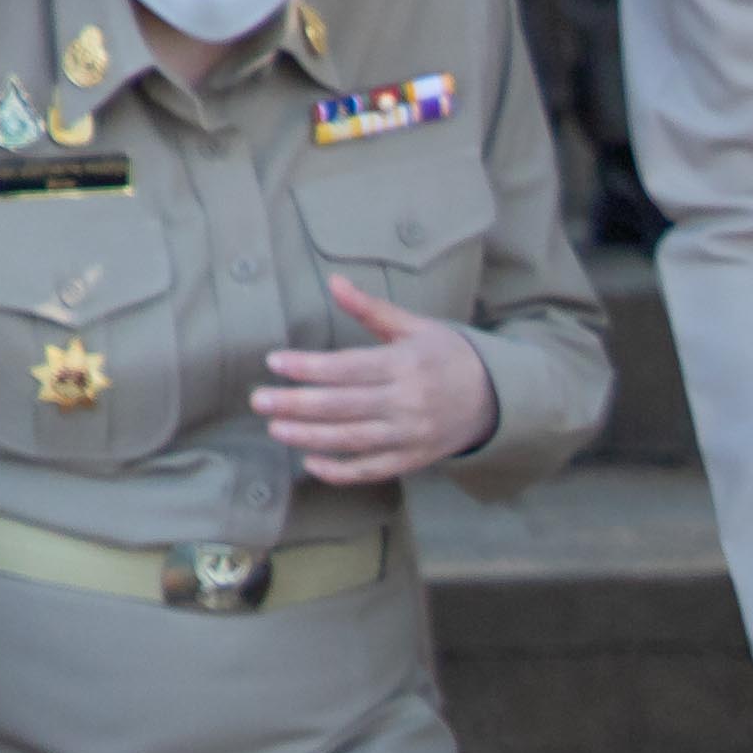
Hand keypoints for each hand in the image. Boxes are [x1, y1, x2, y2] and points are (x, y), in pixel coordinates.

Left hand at [257, 282, 501, 483]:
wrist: (494, 397)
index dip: (308, 367)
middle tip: (259, 400)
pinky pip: (371, 469)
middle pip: (342, 405)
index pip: (348, 367)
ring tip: (275, 428)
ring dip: (309, 436)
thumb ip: (371, 309)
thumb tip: (334, 281)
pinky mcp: (413, 459)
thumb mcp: (415, 326)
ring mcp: (410, 435)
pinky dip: (340, 471)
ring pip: (352, 439)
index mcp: (406, 364)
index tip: (275, 363)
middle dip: (296, 403)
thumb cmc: (447, 356)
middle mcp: (408, 402)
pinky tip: (311, 462)